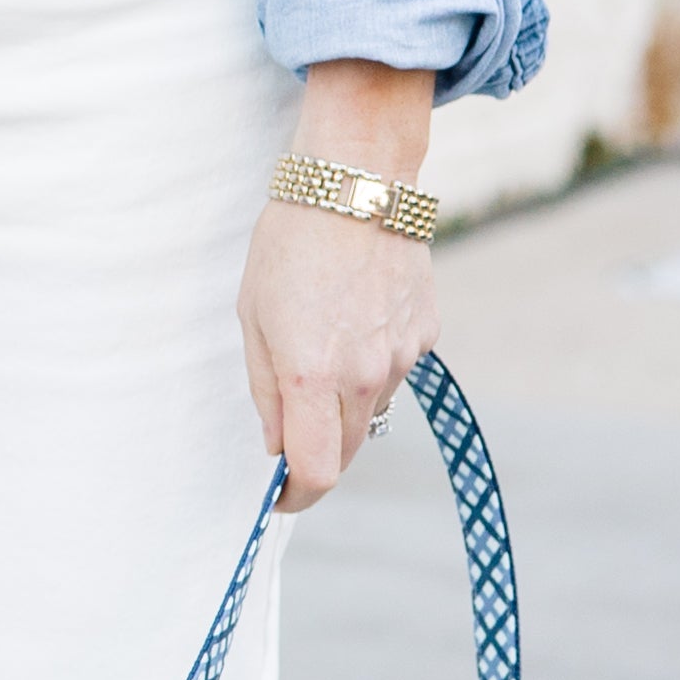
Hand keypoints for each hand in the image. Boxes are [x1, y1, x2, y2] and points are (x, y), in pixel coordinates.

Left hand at [237, 199, 431, 507]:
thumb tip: (275, 446)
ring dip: (344, 405)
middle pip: (347, 452)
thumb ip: (265, 391)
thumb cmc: (290, 244)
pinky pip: (395, 372)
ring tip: (321, 345)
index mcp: (312, 374)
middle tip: (290, 433)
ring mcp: (402, 357)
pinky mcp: (426, 335)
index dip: (295, 495)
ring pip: (372, 411)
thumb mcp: (252, 317)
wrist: (356, 184)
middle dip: (317, 455)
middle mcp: (365, 375)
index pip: (316, 471)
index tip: (279, 495)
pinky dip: (372, 366)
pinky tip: (355, 320)